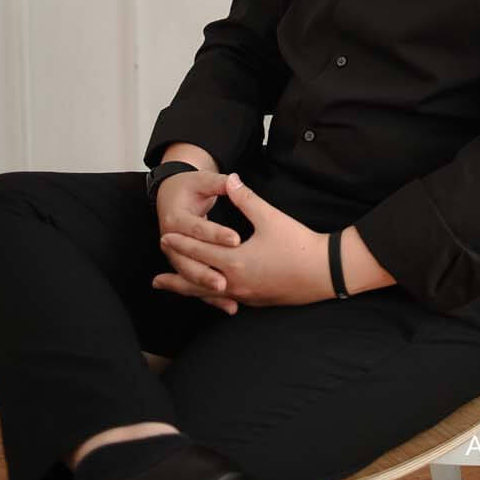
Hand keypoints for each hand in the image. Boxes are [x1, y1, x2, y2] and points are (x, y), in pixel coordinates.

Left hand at [153, 174, 332, 309]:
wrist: (324, 272)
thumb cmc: (298, 244)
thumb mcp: (270, 217)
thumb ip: (246, 199)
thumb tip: (230, 178)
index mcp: (234, 261)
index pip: (200, 251)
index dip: (181, 244)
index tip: (164, 237)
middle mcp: (235, 282)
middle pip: (197, 281)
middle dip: (176, 276)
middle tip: (155, 277)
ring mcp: (245, 295)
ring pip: (209, 295)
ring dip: (189, 291)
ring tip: (173, 291)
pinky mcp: (256, 301)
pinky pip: (225, 301)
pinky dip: (211, 298)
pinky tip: (210, 297)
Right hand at [154, 169, 241, 313]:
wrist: (169, 194)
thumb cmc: (188, 186)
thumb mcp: (202, 180)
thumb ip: (218, 182)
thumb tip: (233, 179)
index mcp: (175, 218)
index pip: (197, 228)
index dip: (216, 233)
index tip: (236, 240)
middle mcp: (170, 239)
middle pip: (187, 260)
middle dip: (206, 272)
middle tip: (226, 281)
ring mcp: (174, 255)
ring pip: (189, 276)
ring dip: (205, 288)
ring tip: (227, 297)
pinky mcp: (183, 263)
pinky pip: (195, 283)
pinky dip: (209, 296)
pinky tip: (229, 306)